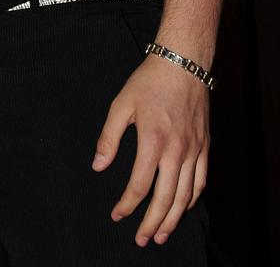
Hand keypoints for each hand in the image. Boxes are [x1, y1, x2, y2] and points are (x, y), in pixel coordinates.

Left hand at [92, 55, 208, 246]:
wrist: (182, 64)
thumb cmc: (149, 82)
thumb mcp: (121, 105)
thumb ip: (108, 137)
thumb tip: (98, 165)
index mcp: (153, 141)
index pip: (140, 185)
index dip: (127, 205)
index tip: (117, 215)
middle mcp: (177, 150)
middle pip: (165, 199)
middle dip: (152, 224)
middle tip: (141, 239)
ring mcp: (194, 150)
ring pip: (186, 196)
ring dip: (173, 219)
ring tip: (161, 234)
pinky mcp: (204, 146)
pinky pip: (201, 181)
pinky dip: (192, 200)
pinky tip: (182, 208)